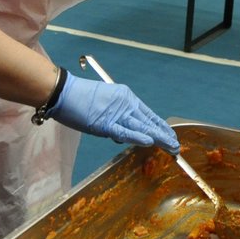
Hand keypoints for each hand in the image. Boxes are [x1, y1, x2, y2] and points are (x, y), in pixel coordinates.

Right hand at [47, 72, 179, 152]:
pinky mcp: (105, 122)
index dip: (159, 125)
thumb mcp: (103, 104)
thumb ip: (115, 118)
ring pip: (141, 126)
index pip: (147, 114)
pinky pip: (124, 131)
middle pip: (148, 120)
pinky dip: (137, 136)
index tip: (170, 134)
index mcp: (125, 97)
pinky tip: (150, 141)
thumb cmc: (79, 98)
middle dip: (163, 134)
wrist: (63, 92)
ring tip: (171, 146)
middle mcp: (125, 103)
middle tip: (176, 144)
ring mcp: (116, 112)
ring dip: (158, 137)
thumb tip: (121, 134)